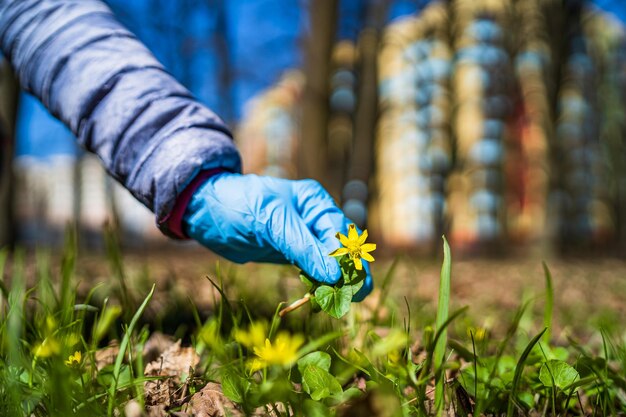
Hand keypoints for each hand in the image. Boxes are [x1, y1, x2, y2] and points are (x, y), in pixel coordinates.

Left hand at [183, 173, 372, 300]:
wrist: (206, 210)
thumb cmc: (238, 205)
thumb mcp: (271, 221)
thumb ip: (303, 247)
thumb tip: (334, 274)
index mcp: (315, 202)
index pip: (341, 234)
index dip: (349, 260)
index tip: (352, 286)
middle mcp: (314, 219)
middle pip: (341, 250)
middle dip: (348, 274)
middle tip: (354, 299)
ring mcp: (304, 237)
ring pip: (328, 263)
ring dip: (333, 283)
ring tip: (336, 304)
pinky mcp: (291, 253)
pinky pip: (311, 271)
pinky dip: (316, 285)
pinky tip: (318, 299)